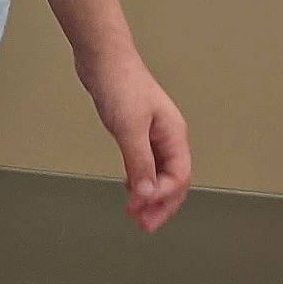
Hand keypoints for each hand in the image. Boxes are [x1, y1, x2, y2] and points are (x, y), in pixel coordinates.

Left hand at [77, 43, 191, 232]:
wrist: (102, 58)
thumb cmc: (120, 84)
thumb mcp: (129, 127)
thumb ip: (139, 162)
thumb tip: (146, 193)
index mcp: (174, 134)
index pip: (179, 176)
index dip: (163, 197)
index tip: (140, 210)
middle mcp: (168, 136)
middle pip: (174, 180)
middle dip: (161, 205)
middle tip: (143, 226)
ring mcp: (153, 133)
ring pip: (159, 173)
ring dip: (149, 195)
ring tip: (135, 214)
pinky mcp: (136, 131)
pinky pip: (145, 163)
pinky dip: (139, 180)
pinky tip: (128, 189)